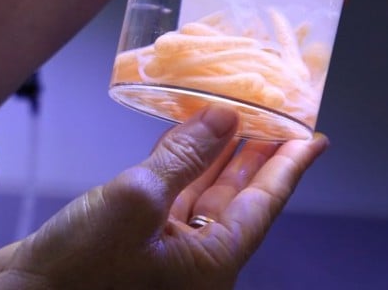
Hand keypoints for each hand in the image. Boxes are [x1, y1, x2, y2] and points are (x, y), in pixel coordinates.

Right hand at [0, 105, 328, 289]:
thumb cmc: (77, 269)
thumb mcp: (137, 200)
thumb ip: (183, 157)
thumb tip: (219, 119)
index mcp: (209, 265)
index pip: (262, 205)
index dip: (287, 167)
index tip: (310, 139)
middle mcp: (192, 262)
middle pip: (235, 200)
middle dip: (253, 157)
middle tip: (273, 118)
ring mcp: (160, 252)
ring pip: (199, 196)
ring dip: (213, 156)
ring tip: (231, 118)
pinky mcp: (129, 240)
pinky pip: (167, 196)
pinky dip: (175, 165)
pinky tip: (179, 139)